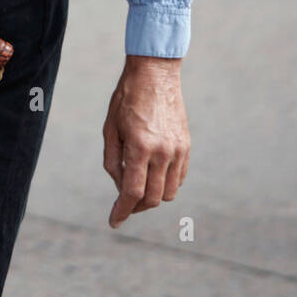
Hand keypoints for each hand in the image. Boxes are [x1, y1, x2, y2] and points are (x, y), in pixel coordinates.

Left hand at [102, 56, 189, 228]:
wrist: (155, 74)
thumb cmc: (126, 99)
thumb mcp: (110, 128)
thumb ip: (113, 162)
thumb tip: (120, 188)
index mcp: (139, 147)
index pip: (131, 193)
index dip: (122, 211)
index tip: (114, 222)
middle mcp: (162, 152)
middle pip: (152, 198)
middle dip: (135, 207)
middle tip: (124, 205)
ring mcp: (177, 150)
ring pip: (168, 192)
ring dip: (153, 198)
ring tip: (139, 189)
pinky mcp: (186, 146)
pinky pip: (179, 178)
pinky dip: (167, 184)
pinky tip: (154, 176)